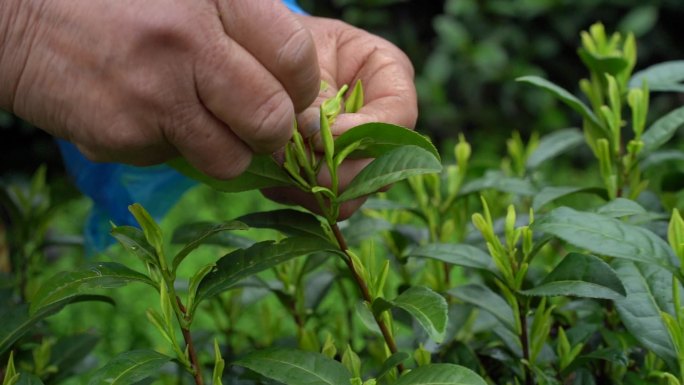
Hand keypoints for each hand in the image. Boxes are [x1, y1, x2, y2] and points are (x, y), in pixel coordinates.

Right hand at [0, 0, 319, 178]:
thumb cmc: (116, 2)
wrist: (18, 16)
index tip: (292, 96)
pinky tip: (144, 115)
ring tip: (201, 125)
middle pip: (272, 118)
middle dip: (274, 135)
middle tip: (259, 129)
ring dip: (226, 152)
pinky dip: (169, 148)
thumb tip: (293, 80)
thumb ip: (241, 26)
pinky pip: (176, 161)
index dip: (302, 88)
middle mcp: (192, 41)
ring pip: (231, 158)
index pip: (295, 57)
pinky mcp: (125, 133)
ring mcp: (157, 91)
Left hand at [262, 16, 417, 218]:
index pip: (398, 119)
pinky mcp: (332, 179)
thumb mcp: (307, 56)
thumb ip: (317, 95)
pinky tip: (274, 171)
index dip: (361, 134)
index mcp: (391, 81)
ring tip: (279, 164)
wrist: (271, 59)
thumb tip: (313, 139)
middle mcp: (385, 128)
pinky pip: (322, 202)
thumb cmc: (294, 45)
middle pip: (381, 172)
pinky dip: (295, 192)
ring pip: (353, 197)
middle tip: (293, 158)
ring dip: (313, 187)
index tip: (319, 135)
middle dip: (335, 171)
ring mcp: (361, 160)